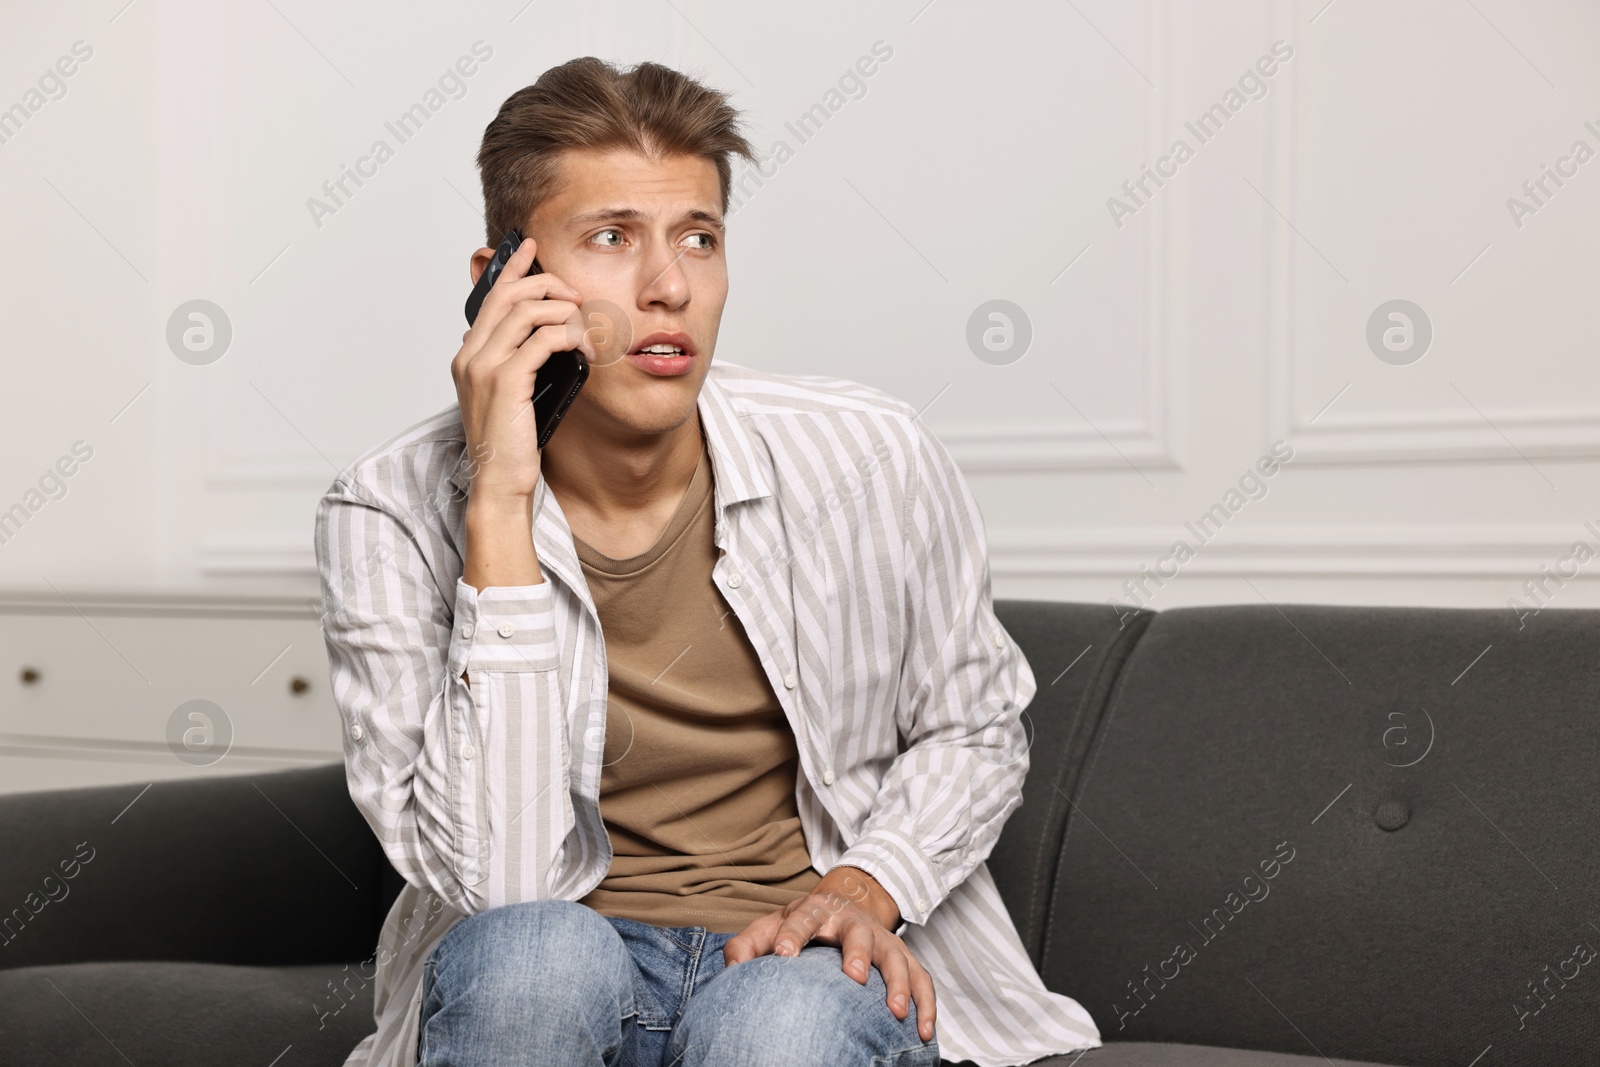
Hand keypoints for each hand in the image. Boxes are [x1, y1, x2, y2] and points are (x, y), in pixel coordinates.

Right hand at [451, 236, 582, 502]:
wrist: (498, 484)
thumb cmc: (510, 446)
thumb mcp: (512, 397)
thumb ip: (518, 365)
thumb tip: (547, 340)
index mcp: (468, 357)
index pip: (489, 298)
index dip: (511, 269)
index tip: (531, 248)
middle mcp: (469, 356)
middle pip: (506, 296)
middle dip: (543, 283)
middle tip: (572, 291)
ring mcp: (483, 368)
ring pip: (524, 312)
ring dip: (559, 309)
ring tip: (582, 318)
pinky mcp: (505, 382)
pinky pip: (540, 341)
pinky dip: (565, 335)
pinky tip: (580, 343)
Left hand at [723, 868, 935, 1041]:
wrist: (842, 904)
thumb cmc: (799, 925)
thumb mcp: (770, 927)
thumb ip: (747, 946)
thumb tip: (732, 969)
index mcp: (815, 912)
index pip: (802, 920)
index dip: (792, 934)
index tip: (783, 954)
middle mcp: (852, 922)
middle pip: (858, 933)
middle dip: (857, 952)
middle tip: (854, 976)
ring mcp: (881, 939)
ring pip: (896, 957)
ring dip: (897, 983)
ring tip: (896, 1012)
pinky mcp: (902, 956)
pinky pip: (921, 978)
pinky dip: (926, 1003)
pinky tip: (923, 1030)